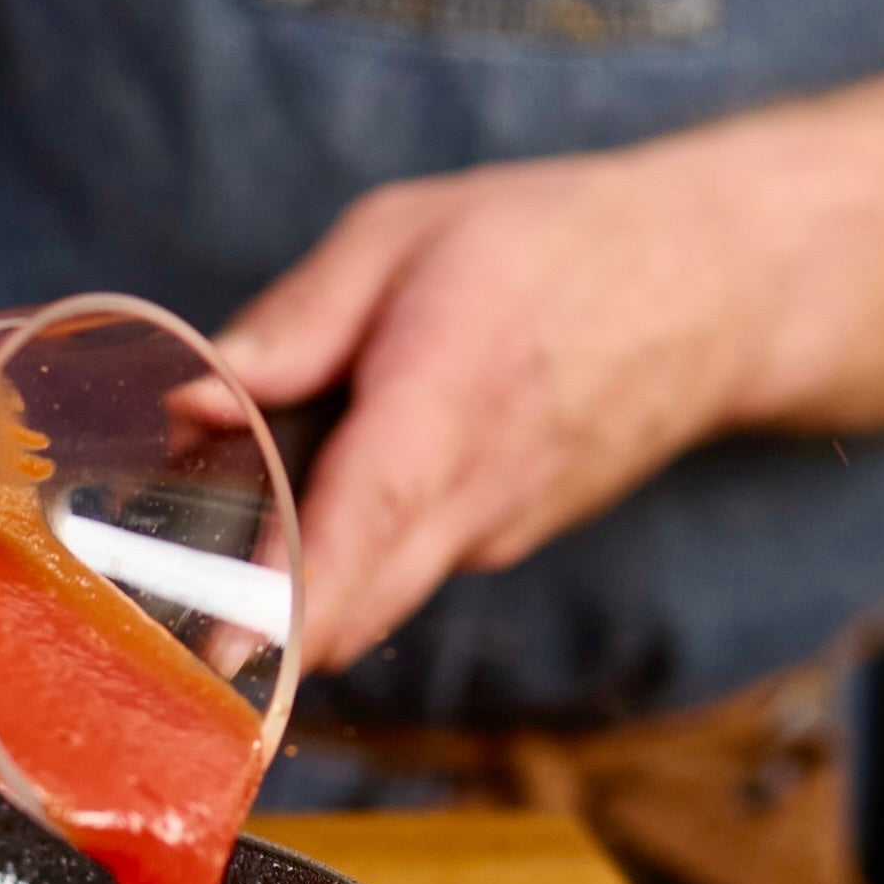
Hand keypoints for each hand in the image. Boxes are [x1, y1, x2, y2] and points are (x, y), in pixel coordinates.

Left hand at [214, 139, 801, 669]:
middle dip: (262, 626)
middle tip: (169, 622)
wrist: (714, 291)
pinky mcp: (500, 545)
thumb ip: (296, 323)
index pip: (362, 517)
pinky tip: (313, 500)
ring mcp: (496, 531)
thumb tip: (192, 400)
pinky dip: (346, 560)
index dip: (291, 591)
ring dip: (297, 591)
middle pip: (358, 601)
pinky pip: (403, 572)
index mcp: (449, 390)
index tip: (226, 650)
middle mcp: (479, 488)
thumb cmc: (551, 243)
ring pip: (374, 598)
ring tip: (224, 538)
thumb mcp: (404, 233)